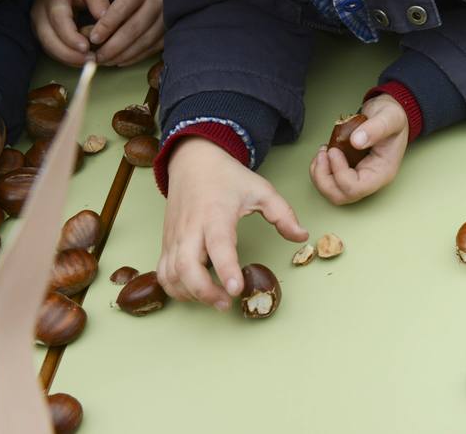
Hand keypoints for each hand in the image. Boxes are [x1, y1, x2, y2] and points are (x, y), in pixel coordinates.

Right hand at [31, 0, 109, 64]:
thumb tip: (105, 18)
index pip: (58, 20)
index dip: (70, 36)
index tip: (85, 47)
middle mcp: (40, 15)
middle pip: (49, 39)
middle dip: (68, 53)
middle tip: (90, 60)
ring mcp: (37, 27)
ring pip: (48, 48)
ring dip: (68, 58)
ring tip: (89, 62)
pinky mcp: (41, 36)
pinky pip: (51, 51)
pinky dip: (66, 58)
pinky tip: (82, 61)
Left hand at [87, 0, 163, 66]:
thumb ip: (111, 10)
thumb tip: (93, 35)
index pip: (122, 8)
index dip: (107, 25)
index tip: (93, 38)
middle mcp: (158, 3)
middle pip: (133, 29)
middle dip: (112, 46)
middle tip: (97, 57)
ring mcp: (168, 19)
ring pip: (143, 42)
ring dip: (122, 55)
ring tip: (106, 61)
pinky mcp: (173, 33)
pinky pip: (152, 49)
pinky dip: (134, 57)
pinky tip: (121, 61)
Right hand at [158, 138, 306, 309]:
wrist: (194, 162)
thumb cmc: (228, 178)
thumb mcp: (262, 190)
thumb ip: (283, 214)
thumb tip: (301, 237)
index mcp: (216, 214)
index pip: (218, 245)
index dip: (225, 268)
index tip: (236, 288)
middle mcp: (191, 228)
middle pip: (186, 267)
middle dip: (204, 291)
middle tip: (227, 304)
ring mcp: (175, 237)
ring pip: (171, 274)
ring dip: (189, 294)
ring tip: (215, 301)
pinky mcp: (167, 243)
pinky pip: (163, 272)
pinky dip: (175, 288)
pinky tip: (196, 292)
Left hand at [310, 93, 409, 203]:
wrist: (390, 115)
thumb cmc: (392, 117)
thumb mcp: (389, 117)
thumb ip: (375, 128)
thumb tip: (357, 141)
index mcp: (382, 172)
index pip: (356, 188)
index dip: (339, 173)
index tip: (334, 150)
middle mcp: (370, 180)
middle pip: (341, 196)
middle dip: (324, 178)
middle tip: (323, 154)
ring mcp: (358, 177)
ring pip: (332, 192)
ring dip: (319, 174)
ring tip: (322, 152)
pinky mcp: (348, 171)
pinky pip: (330, 182)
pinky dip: (319, 170)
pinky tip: (324, 153)